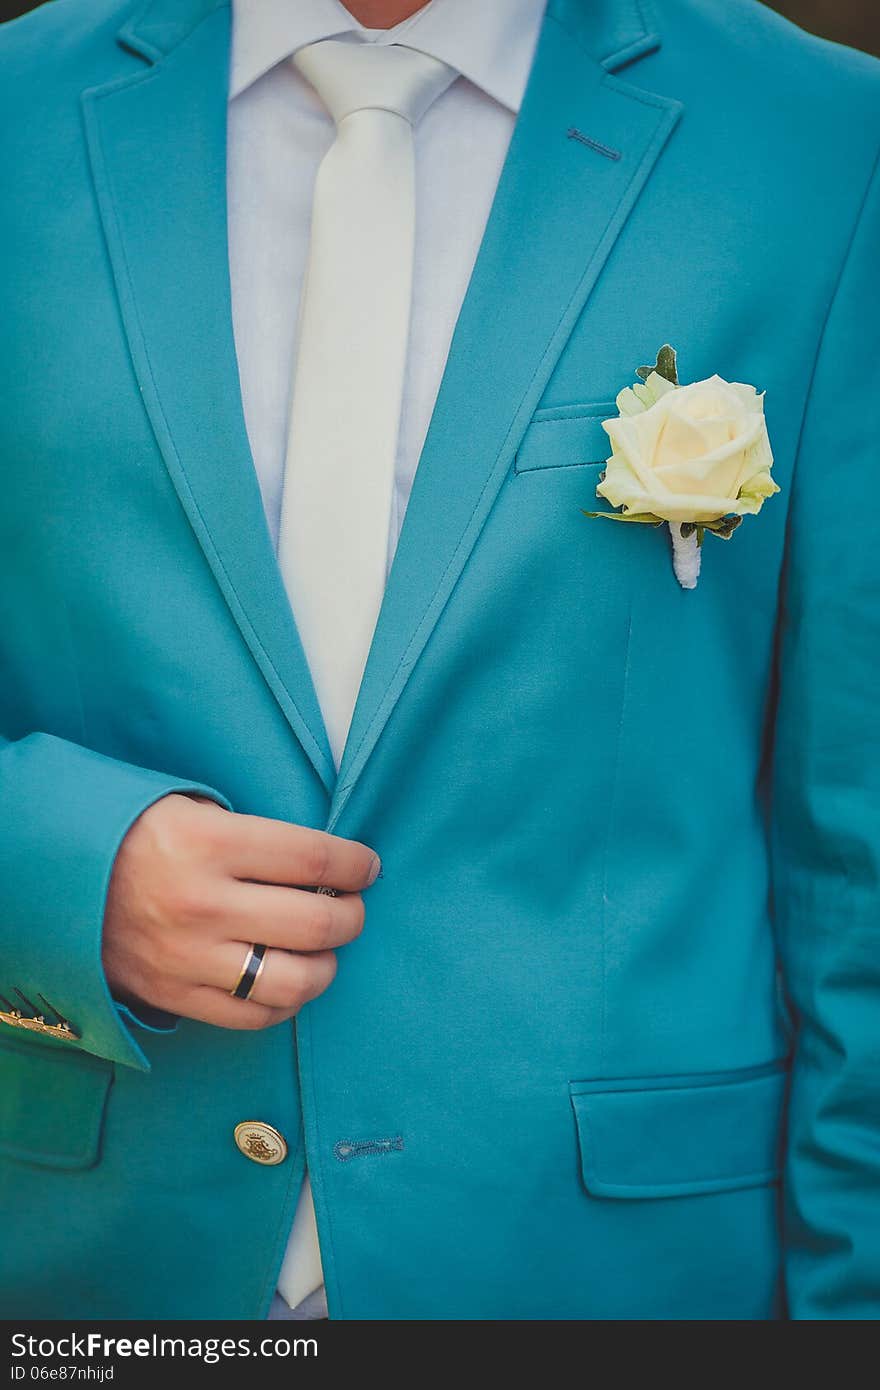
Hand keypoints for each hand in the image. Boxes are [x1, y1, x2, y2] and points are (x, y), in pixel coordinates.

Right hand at [102, 794, 378, 1029]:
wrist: (60, 877)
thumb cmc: (141, 835)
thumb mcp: (196, 812)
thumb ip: (260, 839)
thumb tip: (332, 867)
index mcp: (210, 845)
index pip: (316, 861)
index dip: (357, 866)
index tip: (367, 867)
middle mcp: (202, 905)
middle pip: (316, 924)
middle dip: (352, 916)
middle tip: (353, 907)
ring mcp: (187, 958)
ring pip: (293, 981)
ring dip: (327, 965)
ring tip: (325, 948)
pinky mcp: (174, 996)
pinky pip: (252, 1016)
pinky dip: (286, 1002)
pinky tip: (291, 980)